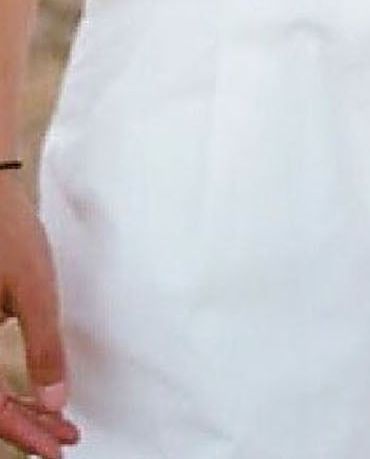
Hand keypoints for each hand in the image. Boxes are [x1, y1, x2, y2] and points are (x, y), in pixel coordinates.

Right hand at [0, 177, 76, 457]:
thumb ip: (43, 345)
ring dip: (16, 411)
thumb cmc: (7, 232)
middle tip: (64, 438)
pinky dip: (6, 389)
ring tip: (56, 421)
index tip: (58, 447)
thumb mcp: (33, 287)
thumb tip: (55, 401)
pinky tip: (35, 391)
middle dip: (24, 428)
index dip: (25, 433)